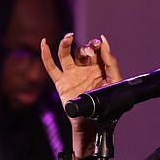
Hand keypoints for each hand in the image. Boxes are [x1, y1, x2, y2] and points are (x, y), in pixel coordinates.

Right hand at [40, 33, 121, 158]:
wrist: (94, 123)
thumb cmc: (106, 105)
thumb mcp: (115, 81)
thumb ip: (111, 62)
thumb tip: (103, 41)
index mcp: (98, 68)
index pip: (95, 50)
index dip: (95, 45)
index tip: (98, 46)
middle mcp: (84, 69)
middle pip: (81, 51)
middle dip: (85, 49)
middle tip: (90, 54)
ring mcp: (71, 75)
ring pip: (65, 54)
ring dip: (66, 44)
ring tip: (69, 37)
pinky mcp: (61, 82)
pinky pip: (51, 68)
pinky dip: (46, 55)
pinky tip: (44, 43)